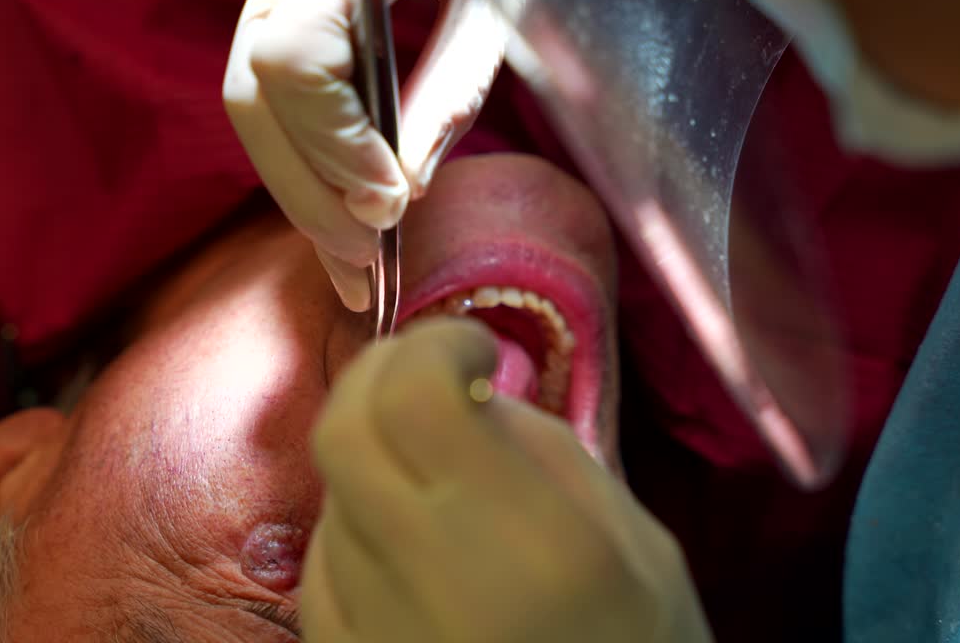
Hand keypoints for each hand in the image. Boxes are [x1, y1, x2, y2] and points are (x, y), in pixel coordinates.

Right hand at [223, 0, 511, 310]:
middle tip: (369, 252)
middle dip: (309, 188)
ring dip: (297, 193)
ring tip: (353, 264)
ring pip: (249, 108)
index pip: (295, 57)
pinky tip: (333, 230)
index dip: (334, 140)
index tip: (387, 195)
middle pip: (255, 97)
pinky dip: (298, 169)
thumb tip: (400, 194)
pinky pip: (266, 102)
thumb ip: (450, 87)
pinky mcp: (271, 18)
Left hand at [302, 317, 713, 642]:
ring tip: (437, 479)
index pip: (417, 398)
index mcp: (529, 541)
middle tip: (428, 376)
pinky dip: (356, 525)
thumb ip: (543, 452)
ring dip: (374, 454)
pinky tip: (411, 548)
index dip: (432, 344)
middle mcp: (434, 580)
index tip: (473, 348)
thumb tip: (464, 390)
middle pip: (343, 429)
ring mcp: (372, 627)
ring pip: (331, 491)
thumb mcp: (636, 542)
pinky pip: (323, 560)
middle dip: (381, 376)